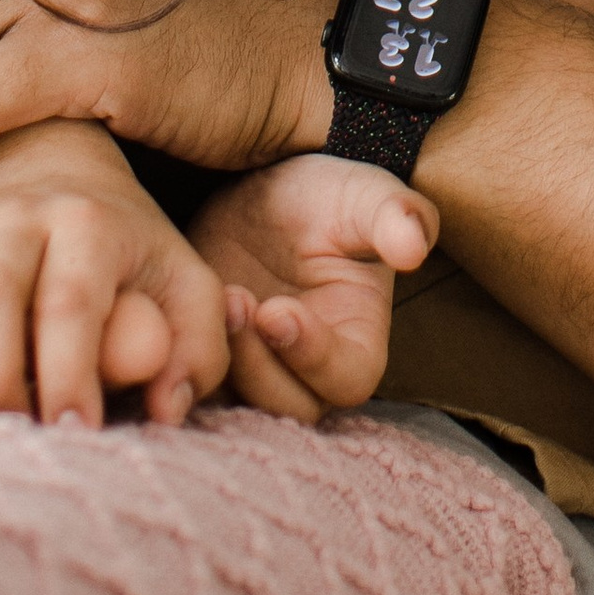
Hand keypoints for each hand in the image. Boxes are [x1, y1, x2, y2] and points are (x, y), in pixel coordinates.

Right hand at [0, 120, 228, 424]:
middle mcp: (14, 214)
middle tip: (3, 441)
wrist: (59, 177)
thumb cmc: (126, 261)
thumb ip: (196, 345)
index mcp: (90, 224)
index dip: (72, 372)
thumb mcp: (183, 286)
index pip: (74, 300)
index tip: (76, 437)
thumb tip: (168, 409)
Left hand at [193, 155, 437, 421]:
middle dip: (258, 363)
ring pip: (239, 404)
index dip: (314, 356)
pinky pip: (197, 386)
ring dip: (223, 361)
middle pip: (288, 407)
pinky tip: (178, 315)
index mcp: (357, 344)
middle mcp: (308, 373)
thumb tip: (415, 246)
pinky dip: (185, 363)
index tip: (280, 311)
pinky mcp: (213, 361)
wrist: (263, 187)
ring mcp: (257, 372)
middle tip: (236, 301)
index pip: (346, 380)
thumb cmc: (325, 196)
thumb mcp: (364, 195)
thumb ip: (394, 216)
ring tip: (214, 295)